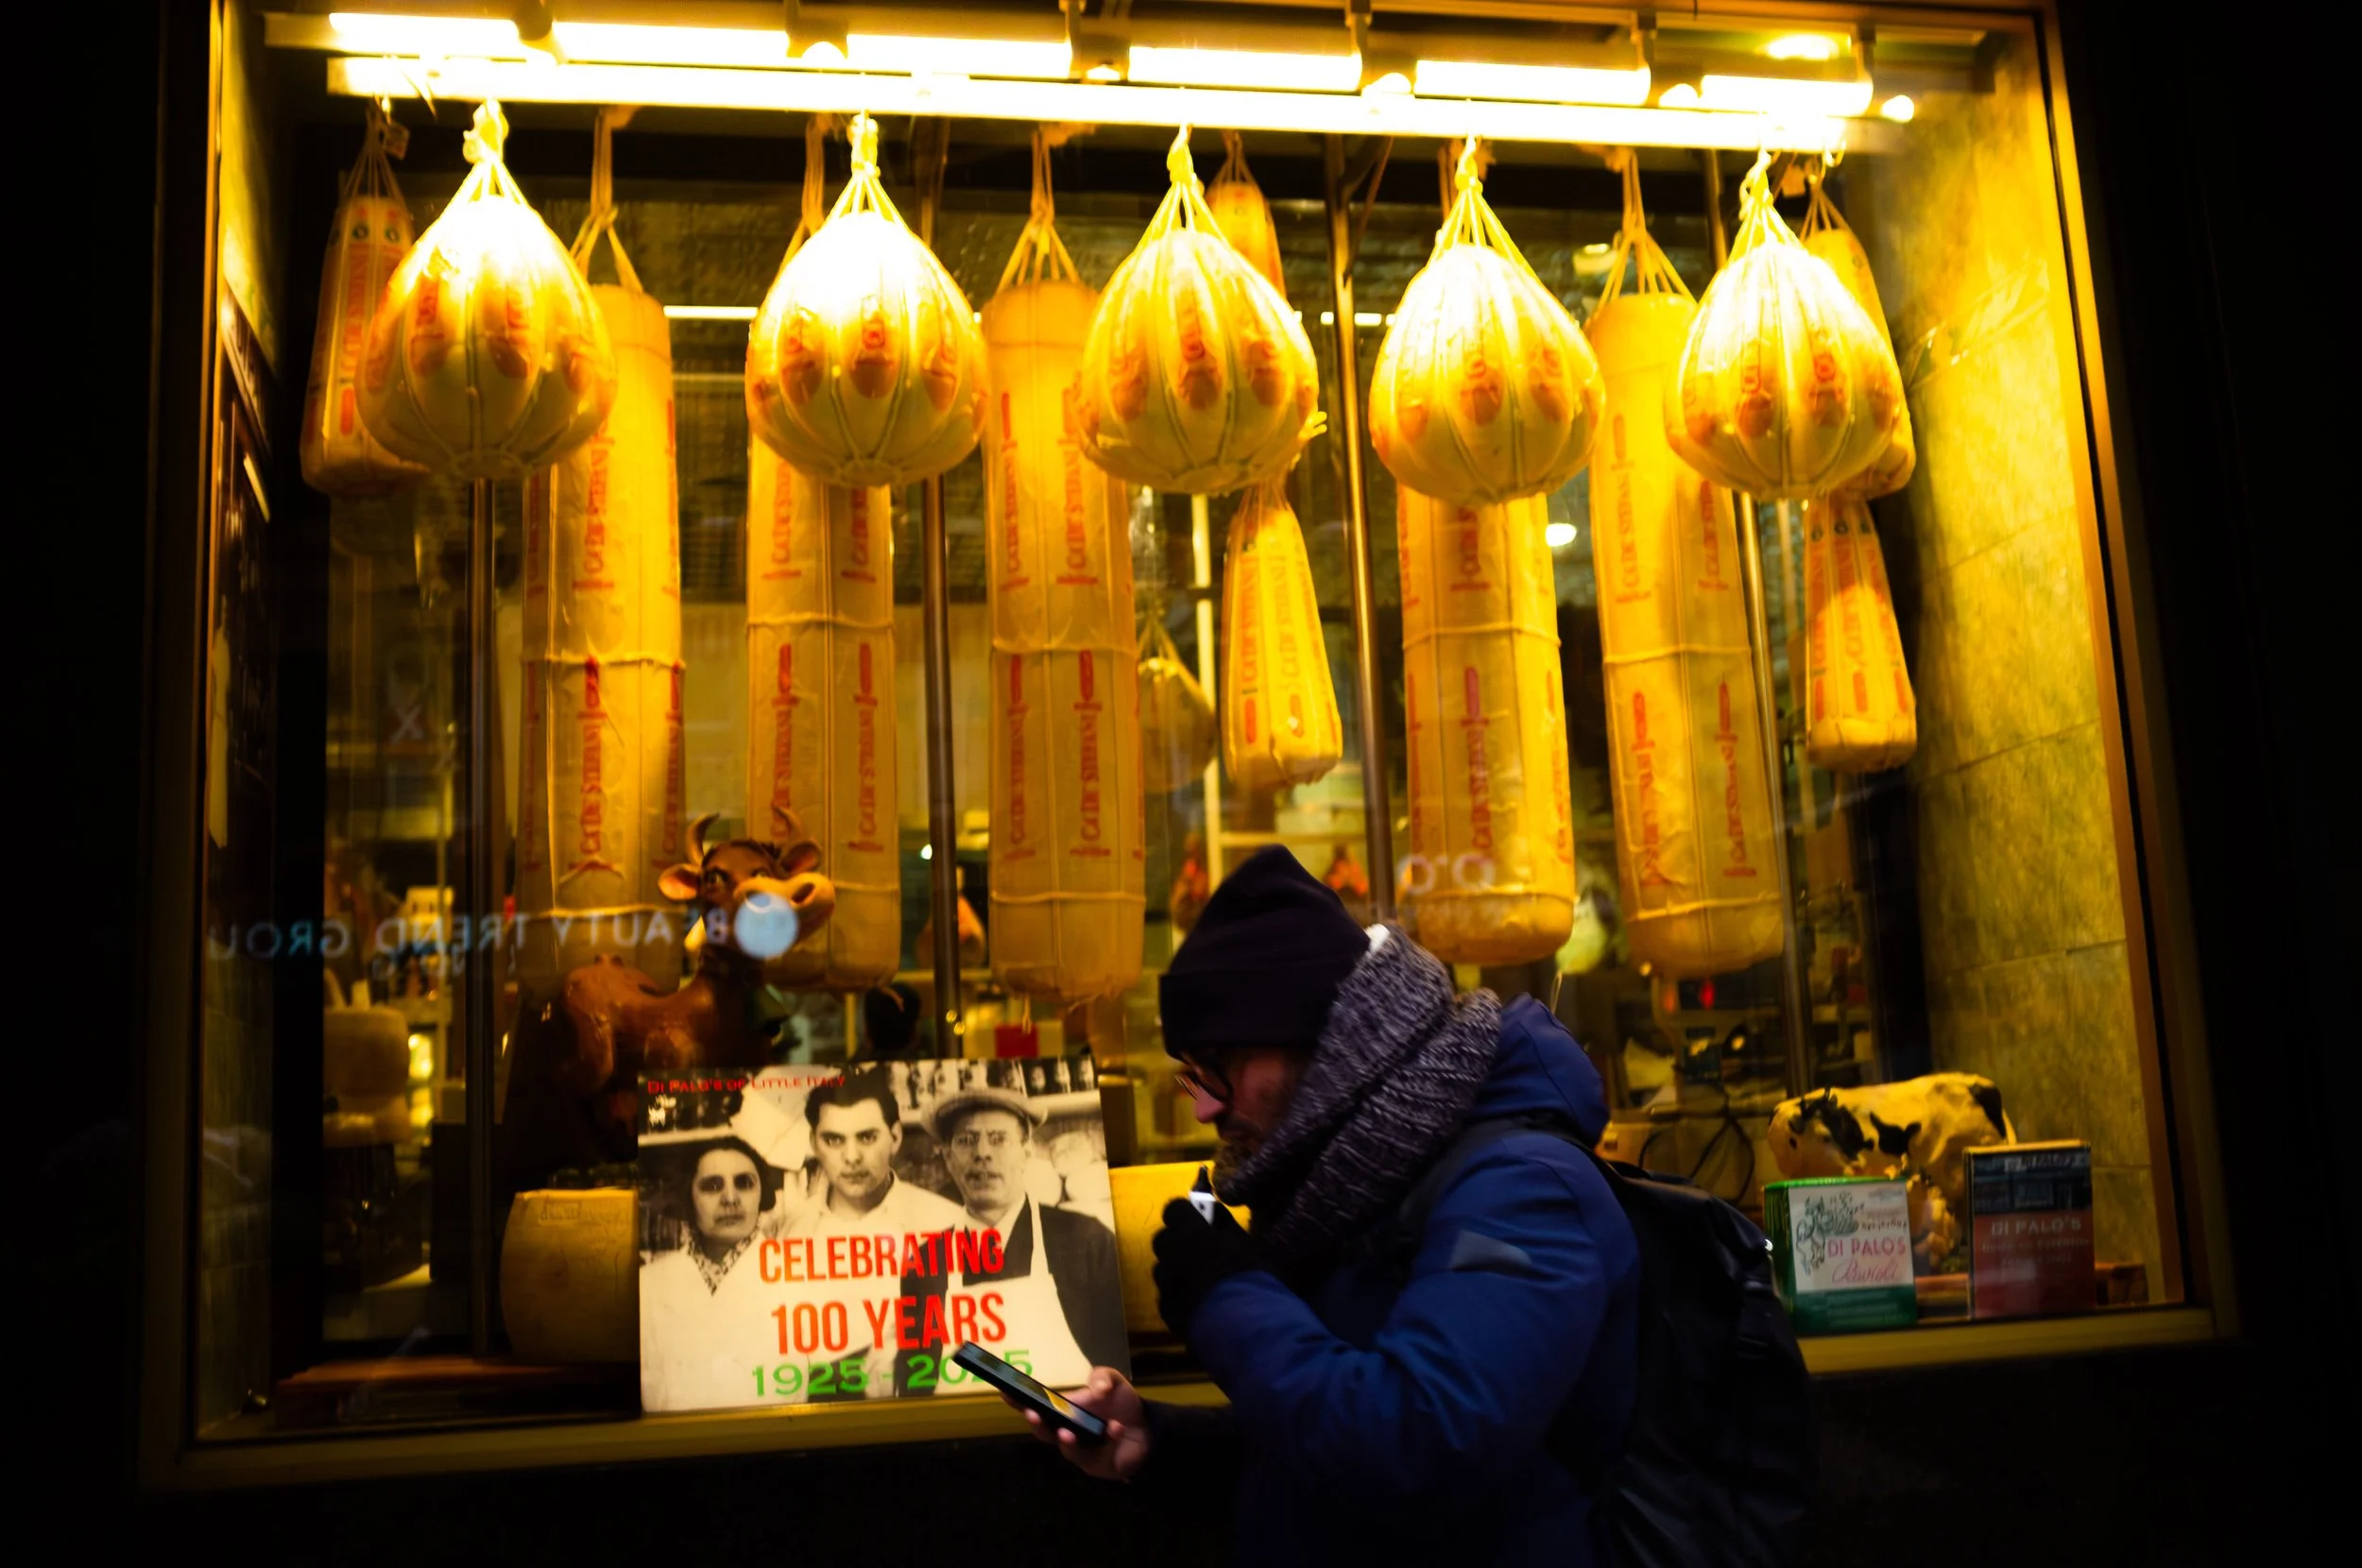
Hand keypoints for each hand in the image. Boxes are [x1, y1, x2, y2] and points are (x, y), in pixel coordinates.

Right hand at [1005, 1367, 1149, 1482]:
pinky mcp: (1097, 1465)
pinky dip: (1107, 1440)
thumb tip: (1096, 1390)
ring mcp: (1080, 1450)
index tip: (1005, 1391)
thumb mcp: (1112, 1381)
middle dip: (1036, 1424)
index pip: (1036, 1405)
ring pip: (1067, 1449)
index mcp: (1063, 1410)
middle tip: (1033, 1414)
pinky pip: (1098, 1455)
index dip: (1018, 1400)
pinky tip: (1115, 1428)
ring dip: (1066, 1441)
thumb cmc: (1121, 1405)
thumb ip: (1101, 1376)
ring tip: (1067, 1432)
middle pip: (1044, 1432)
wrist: (1147, 1429)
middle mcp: (1066, 1431)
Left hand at [1151, 1196, 1259, 1340]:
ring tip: (1202, 1284)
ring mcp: (1166, 1286)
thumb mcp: (1247, 1244)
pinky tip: (1200, 1308)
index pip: (1174, 1210)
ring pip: (1164, 1271)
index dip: (1186, 1214)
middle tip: (1202, 1253)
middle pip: (1163, 1240)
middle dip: (1177, 1243)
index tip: (1200, 1221)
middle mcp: (1171, 1257)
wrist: (1242, 1329)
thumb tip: (1213, 1207)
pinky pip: (1168, 1298)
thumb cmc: (1251, 1279)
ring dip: (1177, 1272)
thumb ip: (1225, 1225)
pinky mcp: (1167, 1314)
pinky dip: (1180, 1299)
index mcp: (1190, 1234)